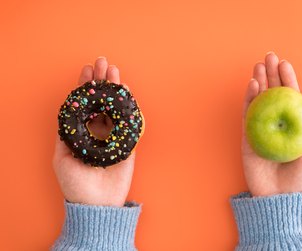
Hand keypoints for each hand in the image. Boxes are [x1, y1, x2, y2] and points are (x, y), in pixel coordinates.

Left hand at [53, 57, 134, 206]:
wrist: (97, 203)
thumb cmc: (76, 184)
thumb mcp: (62, 158)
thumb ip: (65, 136)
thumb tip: (68, 112)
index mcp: (81, 133)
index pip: (83, 104)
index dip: (84, 86)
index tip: (86, 70)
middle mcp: (97, 131)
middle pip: (100, 100)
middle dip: (101, 81)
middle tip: (103, 63)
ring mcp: (113, 135)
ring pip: (114, 106)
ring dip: (115, 89)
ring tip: (115, 72)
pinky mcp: (128, 142)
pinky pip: (129, 120)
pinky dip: (129, 105)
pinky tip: (127, 92)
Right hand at [242, 52, 301, 196]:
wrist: (280, 196)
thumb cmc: (300, 175)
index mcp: (292, 124)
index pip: (289, 97)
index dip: (287, 79)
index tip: (284, 63)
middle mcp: (275, 123)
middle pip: (272, 94)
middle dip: (270, 74)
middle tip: (268, 57)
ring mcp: (260, 128)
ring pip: (258, 100)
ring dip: (258, 82)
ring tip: (258, 66)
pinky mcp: (247, 136)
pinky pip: (247, 114)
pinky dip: (248, 99)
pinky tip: (251, 85)